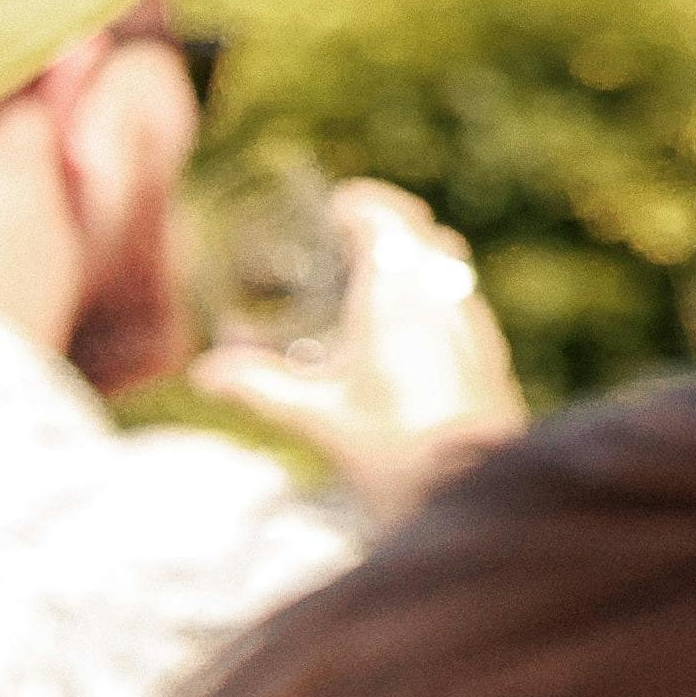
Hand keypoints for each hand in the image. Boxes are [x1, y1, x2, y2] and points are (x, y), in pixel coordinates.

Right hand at [193, 178, 523, 521]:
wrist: (475, 490)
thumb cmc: (397, 448)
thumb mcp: (316, 417)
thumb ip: (260, 389)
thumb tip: (206, 373)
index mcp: (399, 294)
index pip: (387, 220)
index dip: (362, 206)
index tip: (337, 206)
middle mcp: (444, 298)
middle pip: (424, 236)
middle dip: (390, 229)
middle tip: (351, 241)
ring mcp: (474, 326)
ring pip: (448, 269)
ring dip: (415, 264)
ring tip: (375, 289)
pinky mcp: (489, 357)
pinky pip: (460, 306)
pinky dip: (432, 301)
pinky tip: (407, 341)